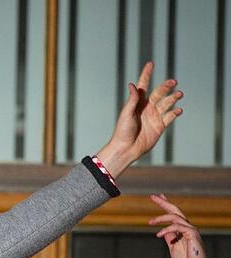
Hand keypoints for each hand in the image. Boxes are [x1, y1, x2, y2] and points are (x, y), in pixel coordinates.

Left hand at [96, 62, 182, 177]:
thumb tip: (132, 84)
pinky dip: (175, 113)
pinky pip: (170, 117)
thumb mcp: (126, 114)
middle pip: (158, 93)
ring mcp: (154, 116)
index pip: (143, 85)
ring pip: (166, 104)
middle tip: (173, 81)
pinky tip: (178, 110)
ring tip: (179, 94)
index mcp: (137, 103)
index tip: (150, 63)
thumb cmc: (122, 131)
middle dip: (166, 87)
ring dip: (173, 98)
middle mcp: (146, 108)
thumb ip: (132, 100)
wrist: (126, 149)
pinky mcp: (160, 126)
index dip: (146, 74)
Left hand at [149, 194, 210, 257]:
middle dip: (163, 203)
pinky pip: (177, 227)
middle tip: (153, 196)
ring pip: (175, 217)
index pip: (174, 214)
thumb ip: (169, 237)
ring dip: (161, 218)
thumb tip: (162, 230)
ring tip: (150, 222)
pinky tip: (159, 234)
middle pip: (175, 210)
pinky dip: (166, 229)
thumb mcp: (172, 246)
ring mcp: (190, 229)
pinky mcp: (192, 234)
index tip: (158, 197)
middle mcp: (187, 227)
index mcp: (182, 229)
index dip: (166, 204)